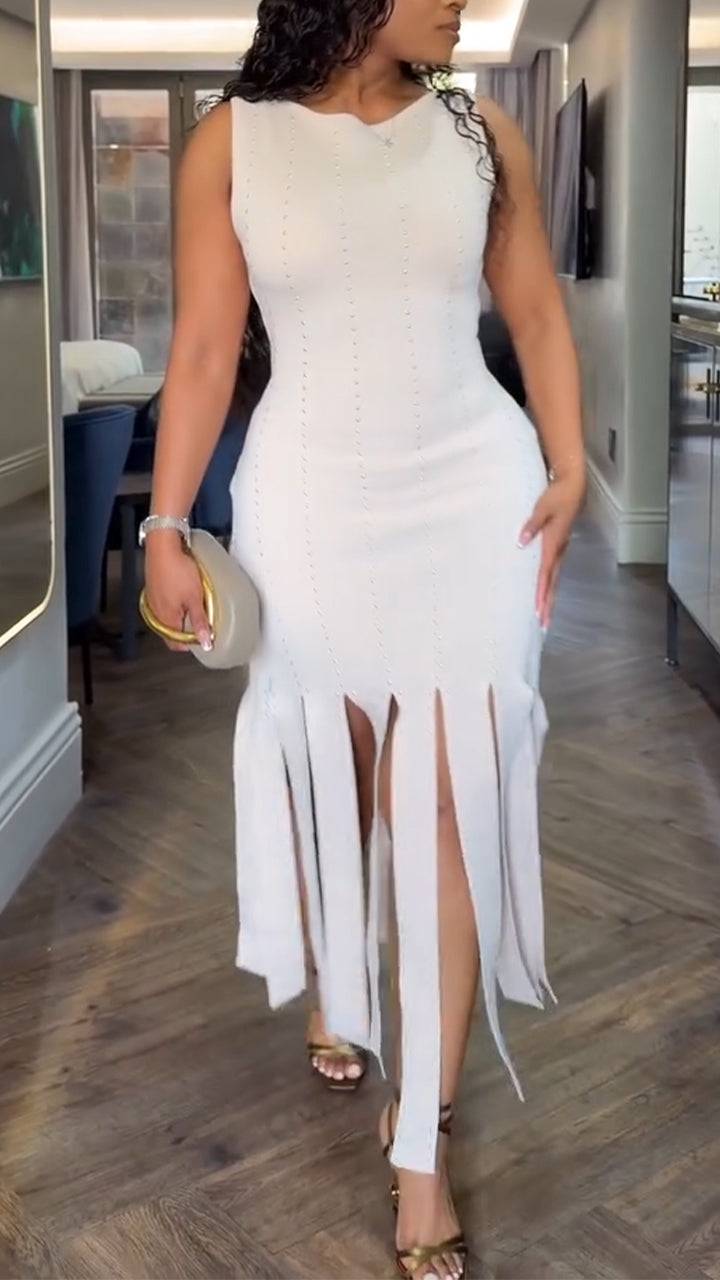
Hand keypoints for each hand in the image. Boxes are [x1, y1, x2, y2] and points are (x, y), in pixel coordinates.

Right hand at [143, 535, 212, 653]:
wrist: (163, 546)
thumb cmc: (177, 570)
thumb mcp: (195, 598)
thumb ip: (200, 621)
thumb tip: (206, 642)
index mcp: (166, 620)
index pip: (176, 644)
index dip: (191, 644)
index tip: (204, 637)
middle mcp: (157, 613)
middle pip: (171, 633)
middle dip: (187, 632)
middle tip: (201, 623)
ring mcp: (153, 601)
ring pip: (168, 619)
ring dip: (181, 618)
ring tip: (194, 608)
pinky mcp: (153, 589)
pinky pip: (164, 605)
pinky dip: (174, 605)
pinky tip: (182, 594)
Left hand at [519, 472, 584, 629]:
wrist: (573, 487)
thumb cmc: (557, 496)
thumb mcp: (542, 507)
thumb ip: (531, 525)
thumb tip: (521, 542)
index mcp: (554, 543)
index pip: (546, 572)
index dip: (541, 591)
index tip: (538, 608)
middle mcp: (559, 551)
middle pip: (553, 582)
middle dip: (548, 603)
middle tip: (543, 624)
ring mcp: (561, 550)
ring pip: (555, 579)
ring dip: (550, 598)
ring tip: (545, 616)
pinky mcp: (560, 547)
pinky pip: (554, 571)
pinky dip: (550, 585)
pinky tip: (545, 594)